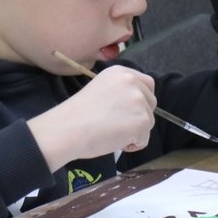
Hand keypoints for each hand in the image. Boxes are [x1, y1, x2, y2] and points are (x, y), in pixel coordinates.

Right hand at [28, 66, 156, 169]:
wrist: (66, 130)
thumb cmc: (76, 115)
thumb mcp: (101, 89)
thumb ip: (120, 92)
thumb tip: (135, 106)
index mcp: (121, 72)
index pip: (147, 84)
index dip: (140, 101)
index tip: (125, 111)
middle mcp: (132, 82)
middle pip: (151, 103)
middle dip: (138, 116)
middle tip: (114, 123)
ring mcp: (139, 101)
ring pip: (148, 122)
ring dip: (134, 132)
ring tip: (110, 132)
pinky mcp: (142, 120)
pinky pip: (144, 139)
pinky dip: (132, 145)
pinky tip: (113, 140)